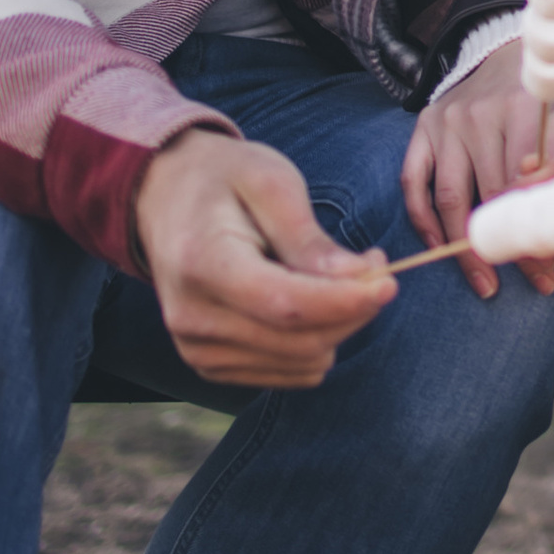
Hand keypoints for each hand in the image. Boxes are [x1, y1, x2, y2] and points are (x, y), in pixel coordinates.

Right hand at [134, 128, 395, 387]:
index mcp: (202, 264)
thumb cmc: (223, 180)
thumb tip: (357, 279)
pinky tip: (308, 301)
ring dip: (338, 326)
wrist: (163, 198)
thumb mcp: (270, 183)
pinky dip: (316, 343)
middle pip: (301, 342)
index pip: (286, 306)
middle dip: (353, 309)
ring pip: (303, 363)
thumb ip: (309, 237)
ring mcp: (197, 349)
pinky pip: (290, 372)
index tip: (389, 282)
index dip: (346, 302)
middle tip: (370, 264)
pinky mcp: (211, 365)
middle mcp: (192, 318)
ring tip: (334, 276)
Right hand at [401, 53, 553, 296]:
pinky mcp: (424, 129)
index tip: (553, 265)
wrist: (500, 48)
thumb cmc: (545, 94)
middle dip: (513, 246)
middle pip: (494, 196)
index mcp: (522, 109)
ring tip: (487, 282)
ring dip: (469, 247)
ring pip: (452, 198)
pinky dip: (425, 221)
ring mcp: (448, 123)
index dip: (540, 230)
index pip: (530, 183)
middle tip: (532, 280)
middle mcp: (480, 115)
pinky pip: (415, 183)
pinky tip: (443, 248)